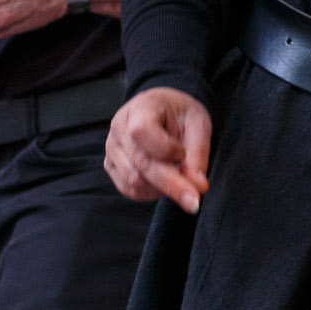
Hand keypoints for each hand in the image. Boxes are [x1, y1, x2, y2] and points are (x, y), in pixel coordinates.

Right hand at [104, 86, 212, 212]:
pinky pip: (129, 189)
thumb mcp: (198, 124)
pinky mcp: (111, 166)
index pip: (142, 131)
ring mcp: (112, 148)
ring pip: (134, 181)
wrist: (163, 111)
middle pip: (140, 163)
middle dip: (170, 184)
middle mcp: (119, 128)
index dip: (165, 149)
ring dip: (161, 187)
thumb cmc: (181, 114)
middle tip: (195, 202)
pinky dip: (151, 192)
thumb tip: (199, 187)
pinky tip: (166, 182)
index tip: (184, 153)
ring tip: (180, 176)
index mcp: (140, 107)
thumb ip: (198, 154)